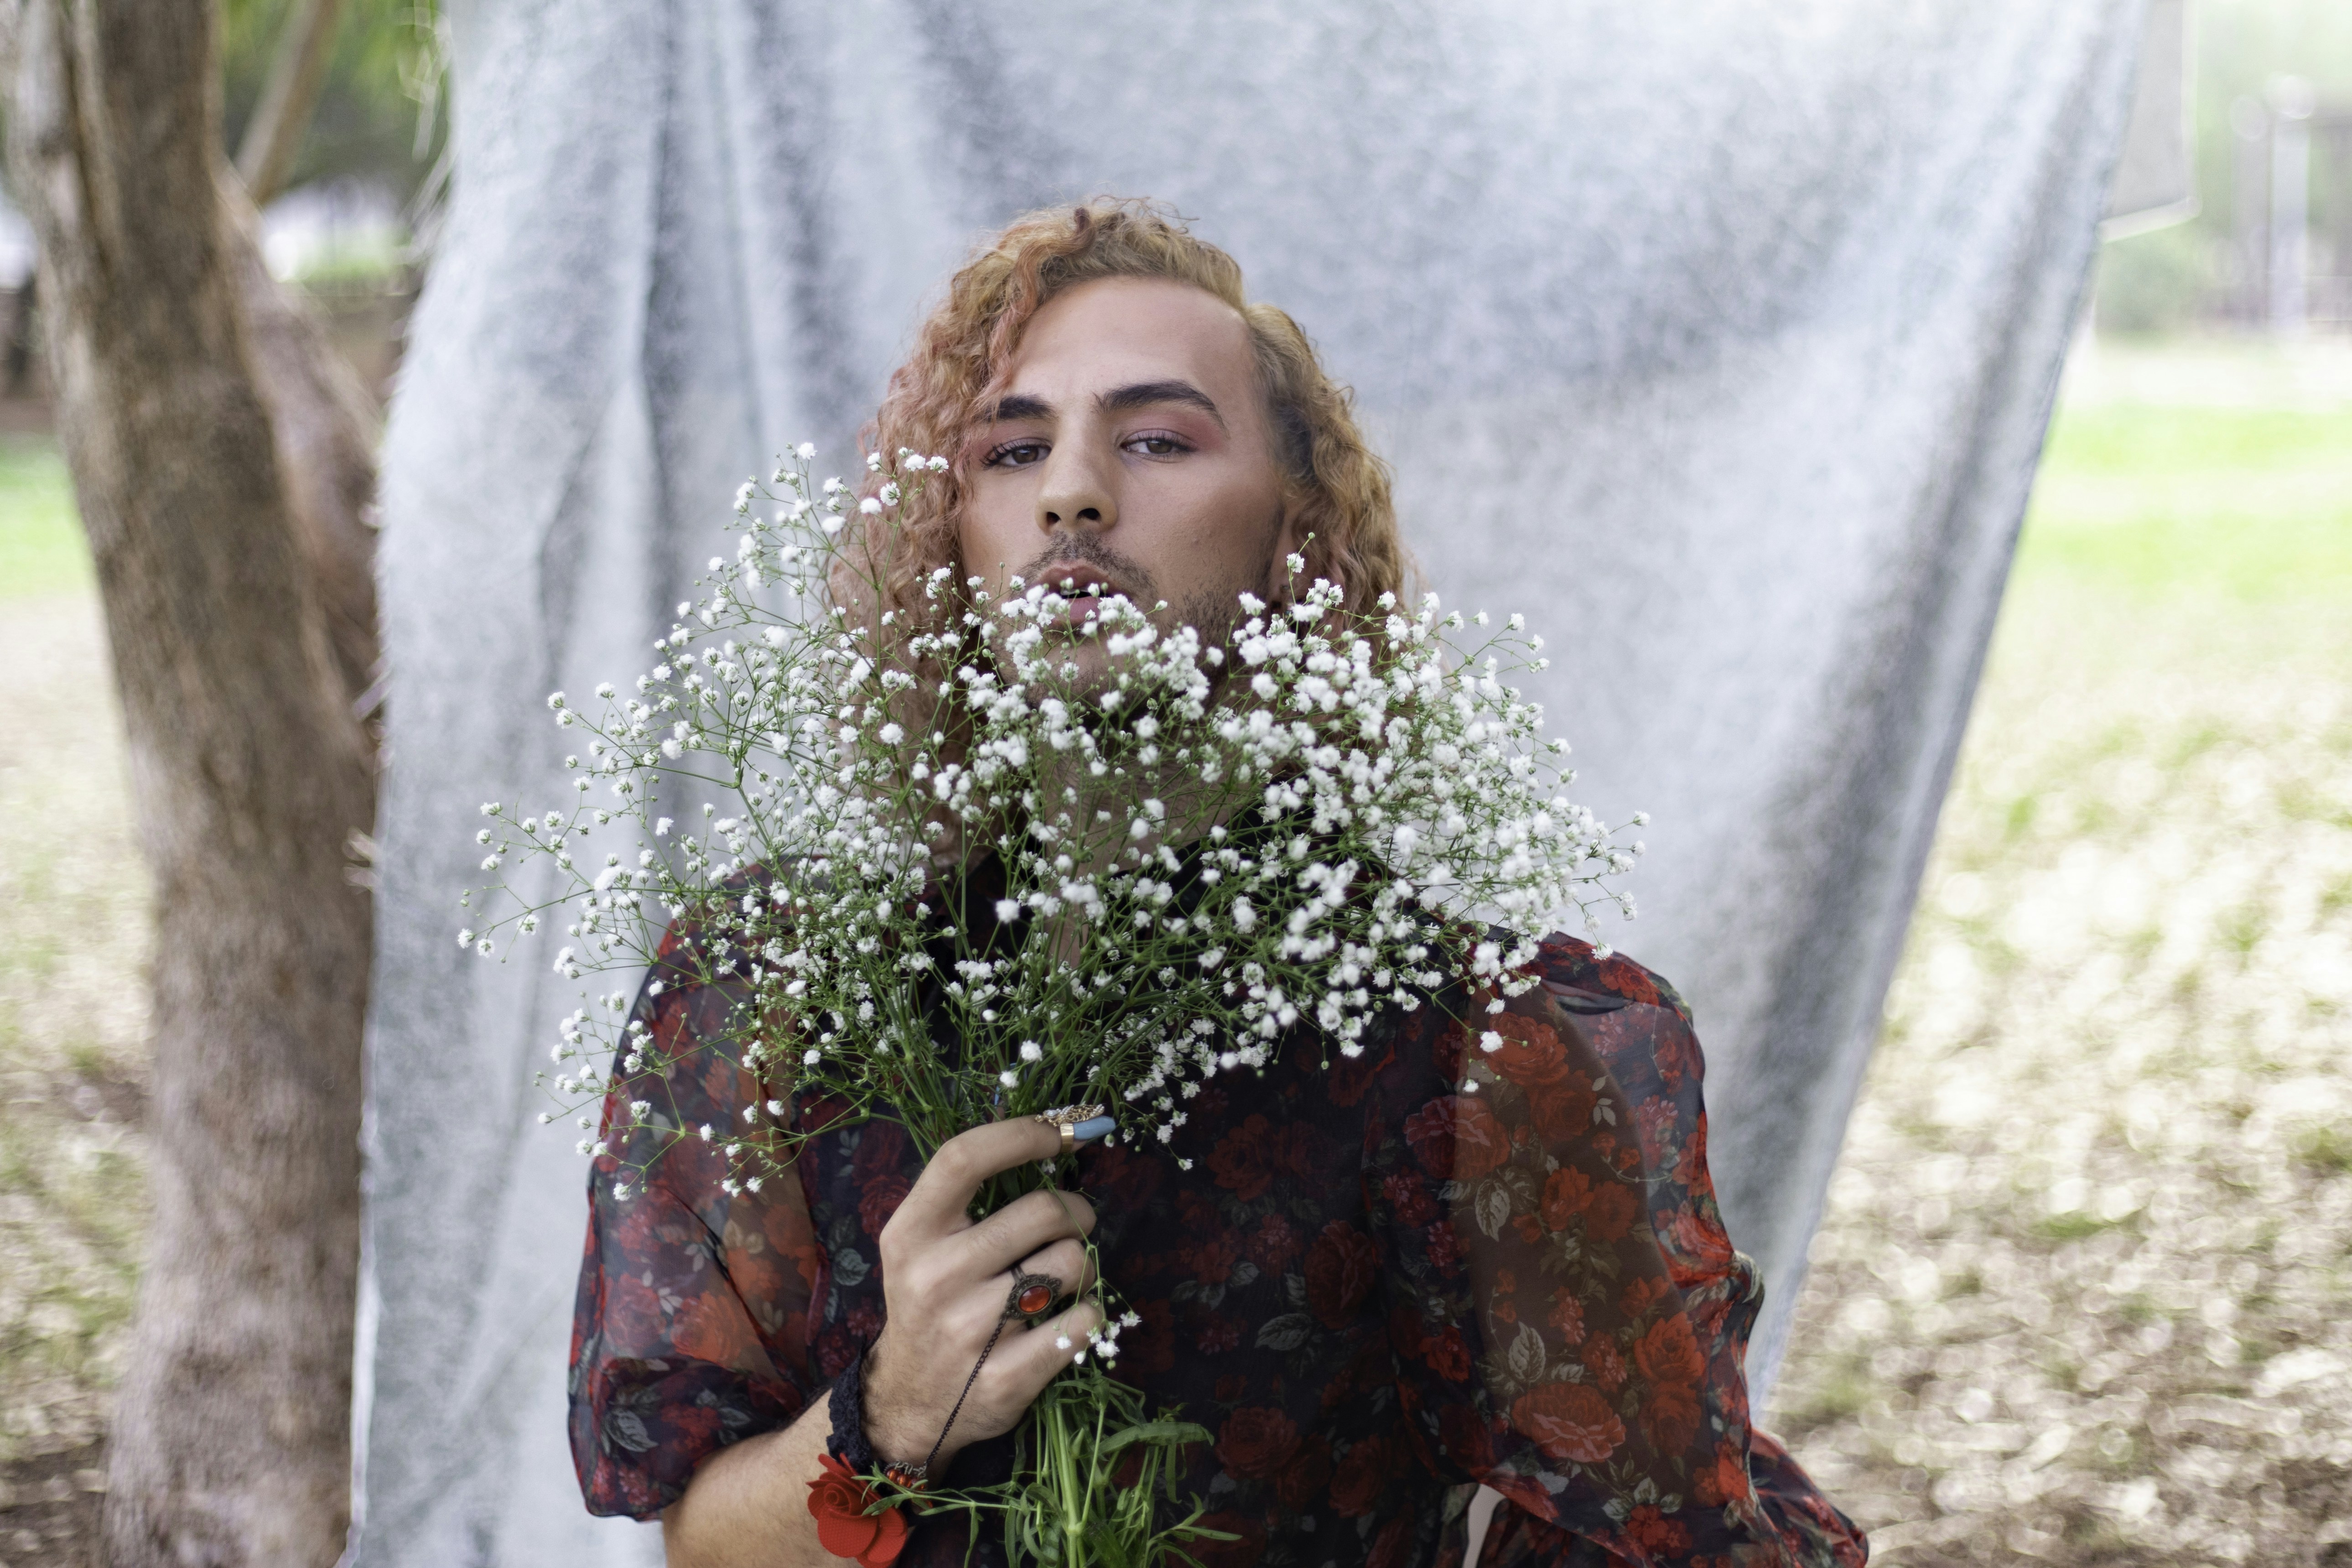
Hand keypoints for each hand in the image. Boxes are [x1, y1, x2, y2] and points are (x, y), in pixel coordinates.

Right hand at [861, 1119, 1101, 1473]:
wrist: (910, 1402)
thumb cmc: (931, 1303)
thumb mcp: (922, 1244)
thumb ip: (969, 1195)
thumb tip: (1056, 1132)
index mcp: (910, 1233)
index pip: (965, 1158)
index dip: (1023, 1134)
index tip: (1064, 1133)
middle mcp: (934, 1276)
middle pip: (1040, 1211)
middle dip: (1076, 1210)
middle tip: (1074, 1221)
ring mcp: (969, 1330)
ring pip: (1070, 1263)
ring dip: (1081, 1263)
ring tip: (1062, 1277)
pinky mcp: (1006, 1376)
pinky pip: (1084, 1320)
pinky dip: (1088, 1312)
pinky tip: (1066, 1318)